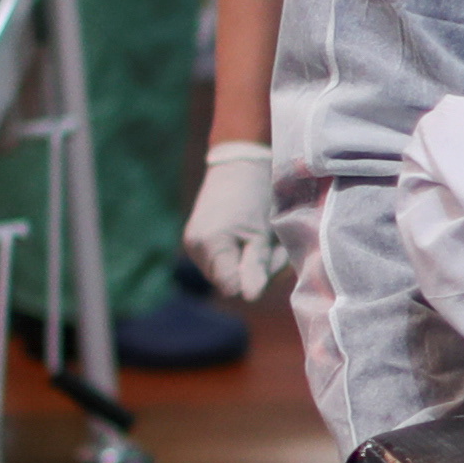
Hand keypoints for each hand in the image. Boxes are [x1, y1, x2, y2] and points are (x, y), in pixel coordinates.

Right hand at [186, 142, 277, 302]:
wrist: (238, 165)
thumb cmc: (257, 195)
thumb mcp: (263, 233)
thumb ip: (256, 267)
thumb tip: (250, 298)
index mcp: (211, 244)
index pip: (231, 287)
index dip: (253, 279)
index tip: (270, 258)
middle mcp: (194, 248)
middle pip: (227, 284)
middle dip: (252, 272)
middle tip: (271, 245)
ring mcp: (192, 245)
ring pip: (223, 275)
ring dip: (245, 264)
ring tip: (259, 238)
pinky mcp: (195, 241)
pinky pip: (219, 262)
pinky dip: (236, 255)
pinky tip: (246, 237)